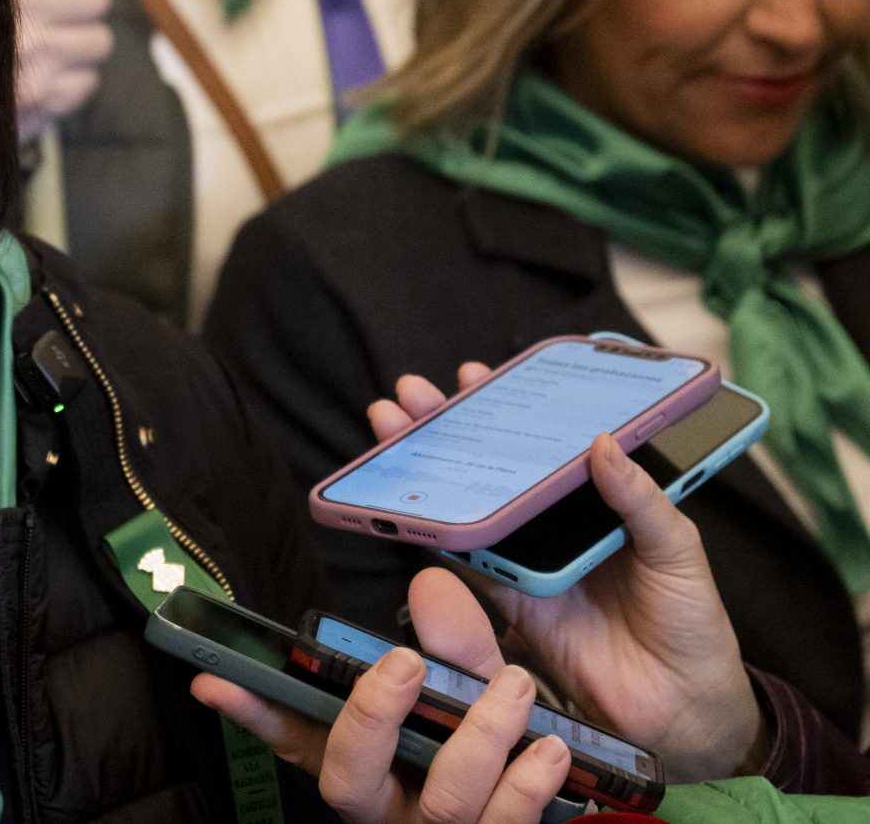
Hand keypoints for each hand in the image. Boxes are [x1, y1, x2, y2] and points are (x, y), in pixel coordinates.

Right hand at [11, 0, 111, 144]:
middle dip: (76, 2)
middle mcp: (20, 13)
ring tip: (43, 47)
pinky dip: (66, 82)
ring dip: (76, 44)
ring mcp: (34, 61)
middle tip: (49, 12)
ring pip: (99, 41)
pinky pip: (85, 82)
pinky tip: (38, 77)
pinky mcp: (42, 101)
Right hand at [194, 647, 570, 823]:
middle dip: (371, 720)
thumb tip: (430, 585)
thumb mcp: (474, 691)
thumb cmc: (501, 744)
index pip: (293, 738)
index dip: (251, 712)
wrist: (569, 804)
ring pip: (441, 804)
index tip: (214, 680)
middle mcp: (388, 808)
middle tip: (404, 662)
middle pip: (350, 782)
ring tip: (512, 686)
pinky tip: (548, 748)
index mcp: (366, 763)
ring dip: (477, 740)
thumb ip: (454, 643)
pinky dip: (527, 786)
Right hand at [371, 369, 764, 781]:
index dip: (504, 407)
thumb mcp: (678, 549)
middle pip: (489, 465)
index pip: (542, 442)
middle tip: (411, 394)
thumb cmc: (692, 622)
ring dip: (424, 468)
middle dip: (444, 425)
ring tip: (391, 428)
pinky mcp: (508, 604)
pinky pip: (465, 565)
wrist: (683, 708)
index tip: (475, 376)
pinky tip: (402, 504)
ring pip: (465, 504)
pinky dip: (430, 534)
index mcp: (594, 502)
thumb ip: (642, 499)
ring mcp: (526, 562)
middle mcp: (552, 525)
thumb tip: (605, 442)